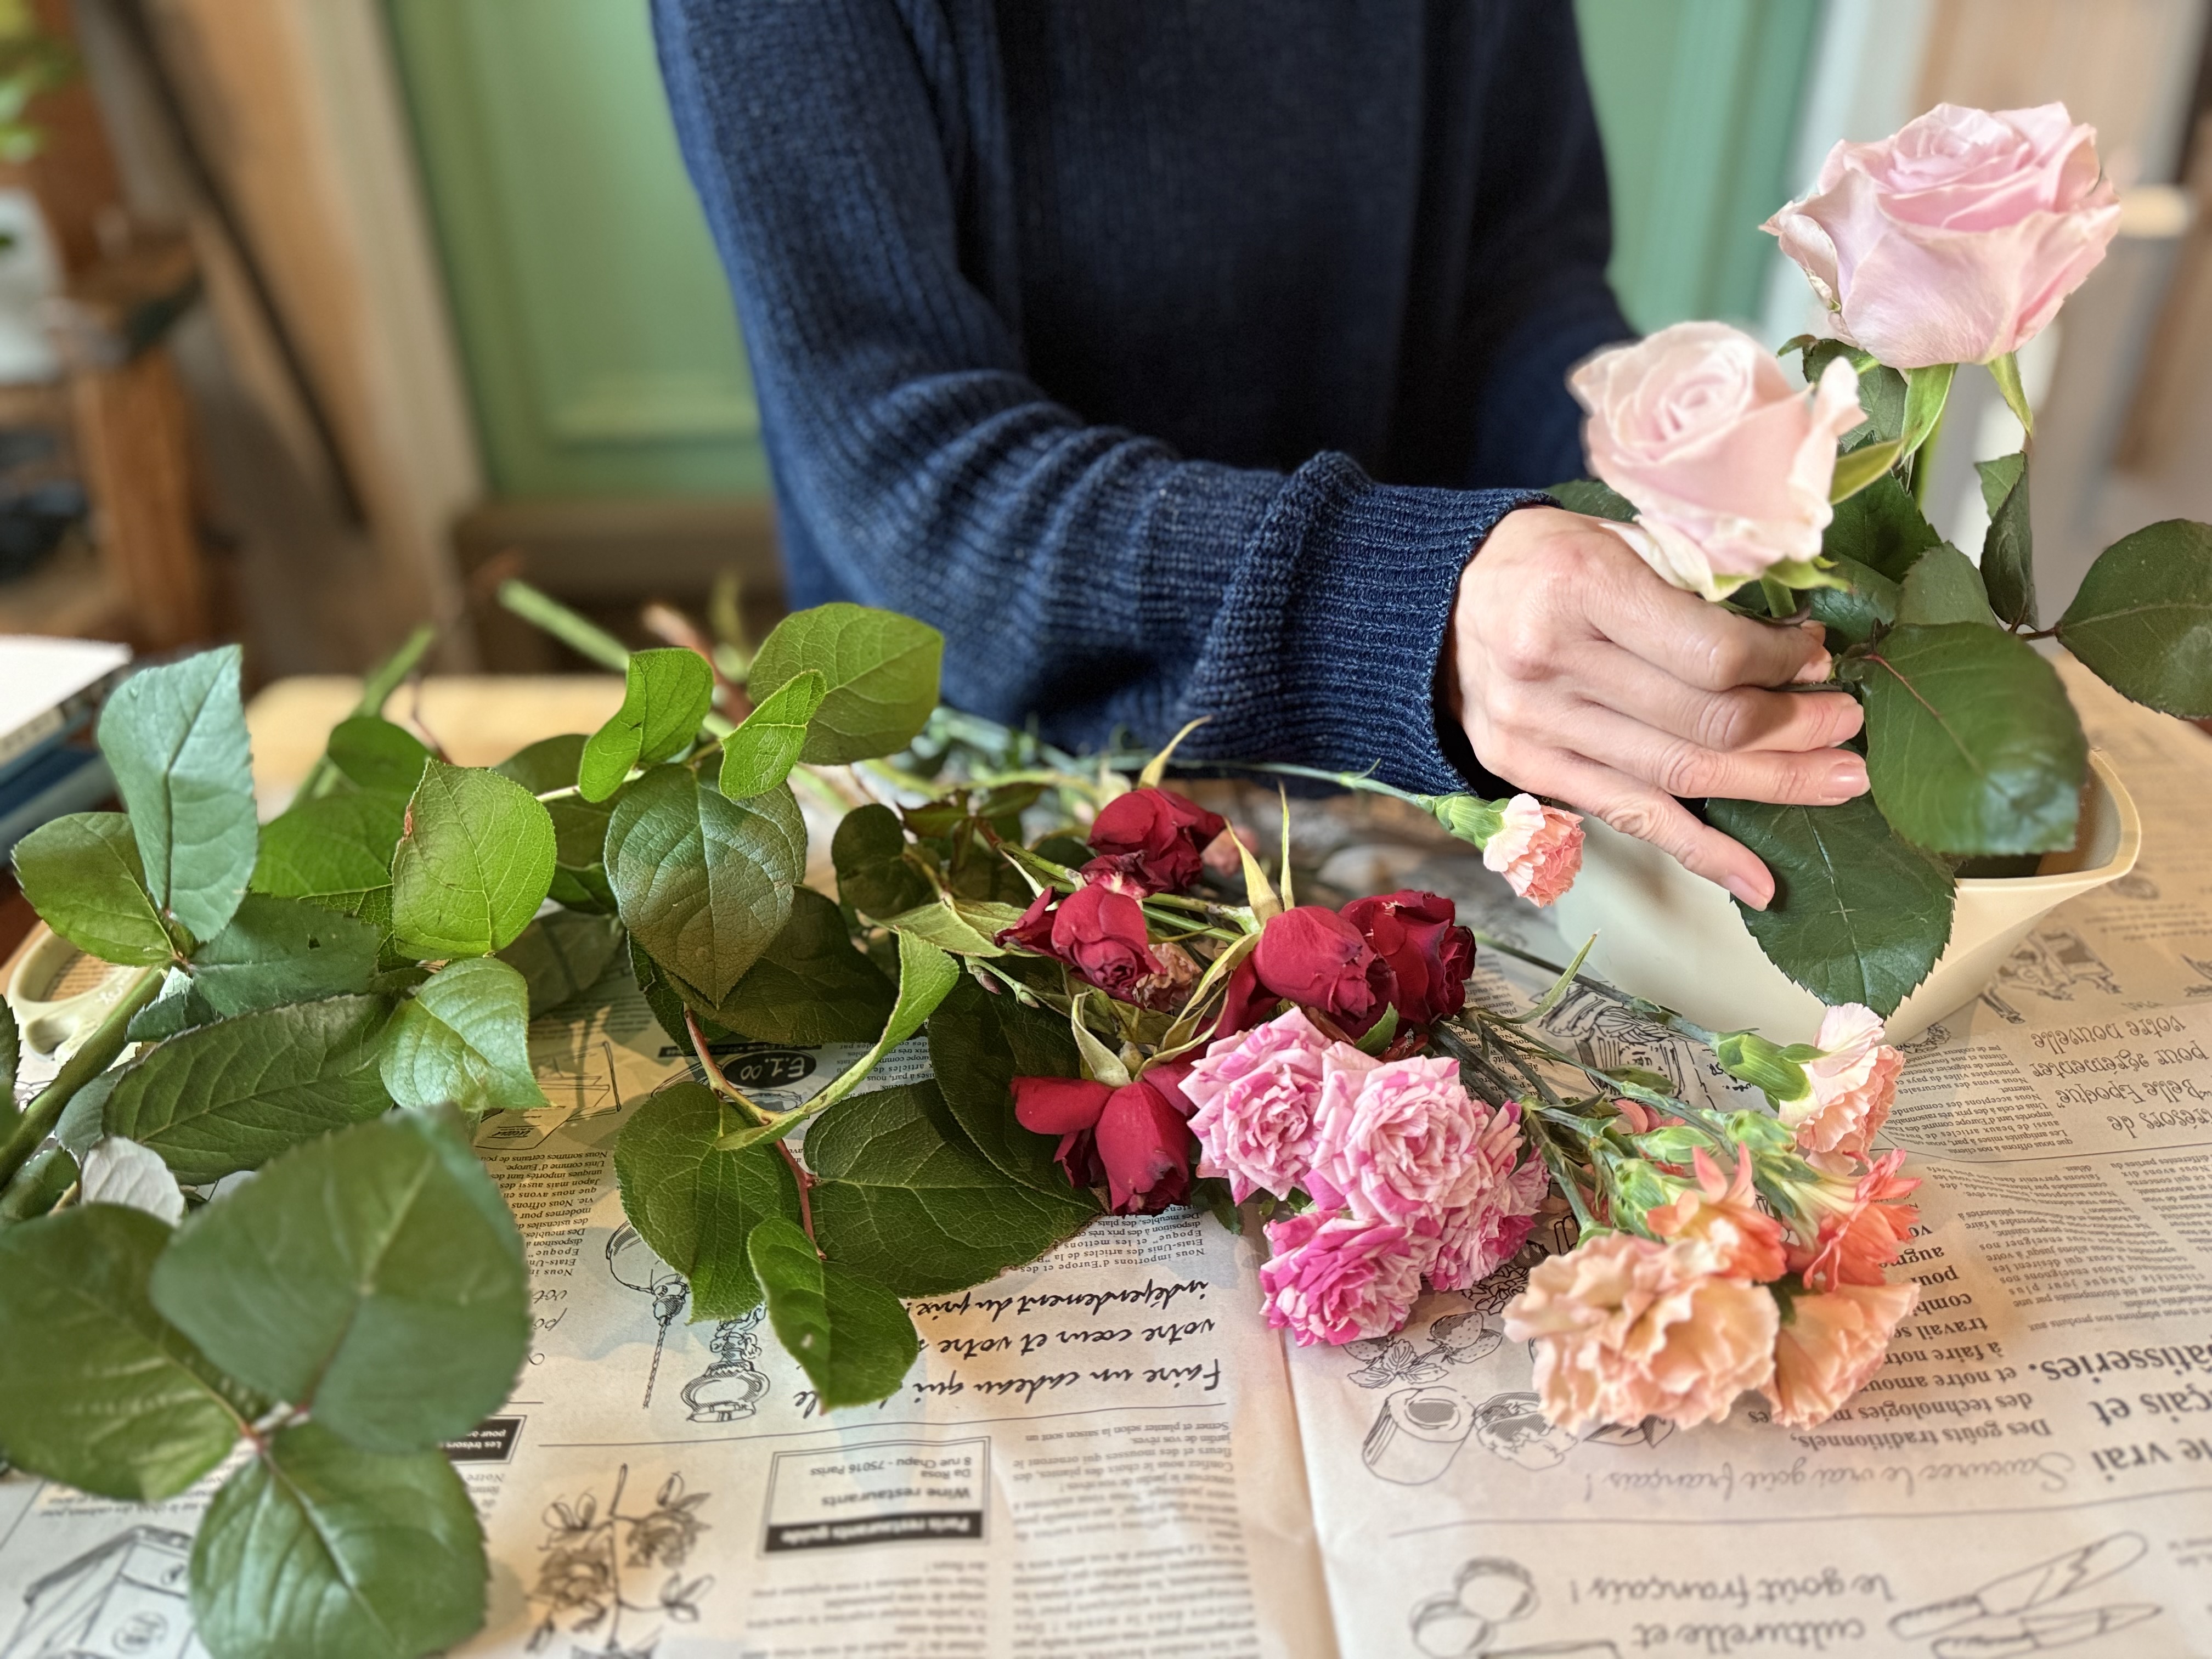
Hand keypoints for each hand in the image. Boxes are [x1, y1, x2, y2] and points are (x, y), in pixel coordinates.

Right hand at [1442, 506, 1867, 907]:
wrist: (1432, 606)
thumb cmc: (1540, 560)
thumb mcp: (1616, 539)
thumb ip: (1692, 587)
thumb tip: (1793, 646)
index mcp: (1580, 587)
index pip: (1711, 654)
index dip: (1781, 667)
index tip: (1816, 659)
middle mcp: (1553, 664)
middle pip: (1704, 724)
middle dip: (1795, 729)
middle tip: (1848, 725)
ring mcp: (1537, 729)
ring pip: (1680, 778)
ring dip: (1772, 786)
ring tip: (1837, 781)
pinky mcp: (1530, 773)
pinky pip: (1633, 820)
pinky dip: (1701, 854)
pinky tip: (1757, 880)